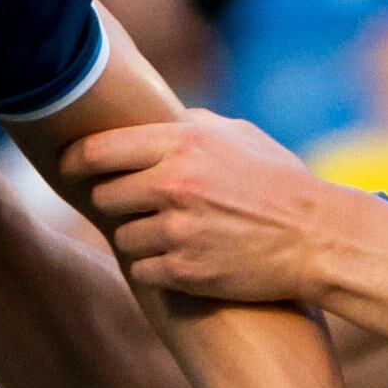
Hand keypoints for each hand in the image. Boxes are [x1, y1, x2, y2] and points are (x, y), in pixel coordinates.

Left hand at [57, 112, 349, 308]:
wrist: (319, 239)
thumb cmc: (282, 183)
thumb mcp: (241, 136)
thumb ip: (192, 124)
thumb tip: (155, 116)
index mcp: (184, 143)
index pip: (99, 150)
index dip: (76, 160)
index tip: (68, 166)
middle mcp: (174, 184)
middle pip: (105, 196)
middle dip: (116, 201)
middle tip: (135, 205)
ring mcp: (177, 230)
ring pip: (123, 236)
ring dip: (140, 238)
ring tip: (175, 234)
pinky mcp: (184, 271)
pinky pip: (142, 270)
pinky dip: (156, 268)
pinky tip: (184, 258)